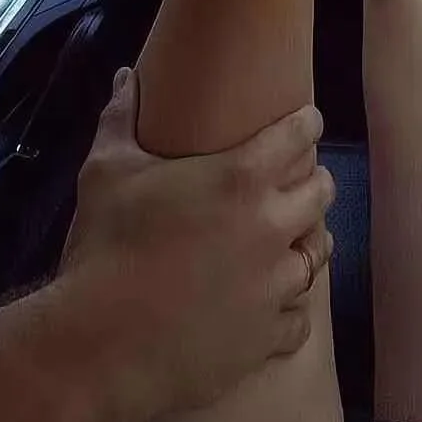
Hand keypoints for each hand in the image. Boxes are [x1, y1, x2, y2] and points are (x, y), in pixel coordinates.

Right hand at [56, 67, 335, 421]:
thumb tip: (125, 75)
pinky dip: (289, 306)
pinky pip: (299, 317)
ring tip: (288, 240)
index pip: (299, 135)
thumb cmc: (105, 247)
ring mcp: (276, 285)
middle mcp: (272, 226)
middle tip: (295, 181)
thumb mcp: (107, 172)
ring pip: (318, 253)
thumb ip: (122, 118)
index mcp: (242, 178)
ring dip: (305, 241)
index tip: (305, 122)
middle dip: (312, 180)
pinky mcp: (268, 335)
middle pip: (321, 191)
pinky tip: (273, 302)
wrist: (100, 346)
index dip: (305, 124)